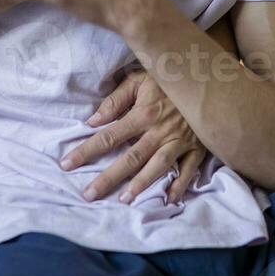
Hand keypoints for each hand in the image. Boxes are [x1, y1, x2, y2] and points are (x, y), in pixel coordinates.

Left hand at [59, 66, 208, 204]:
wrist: (207, 75)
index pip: (109, 136)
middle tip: (88, 195)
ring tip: (124, 200)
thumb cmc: (168, 76)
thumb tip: (93, 121)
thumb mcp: (139, 79)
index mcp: (143, 114)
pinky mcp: (198, 146)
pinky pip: (189, 169)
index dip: (86, 151)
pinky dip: (180, 185)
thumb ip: (116, 100)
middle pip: (130, 158)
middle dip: (108, 178)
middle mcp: (159, 130)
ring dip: (141, 185)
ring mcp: (180, 140)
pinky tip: (169, 199)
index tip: (67, 164)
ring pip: (158, 166)